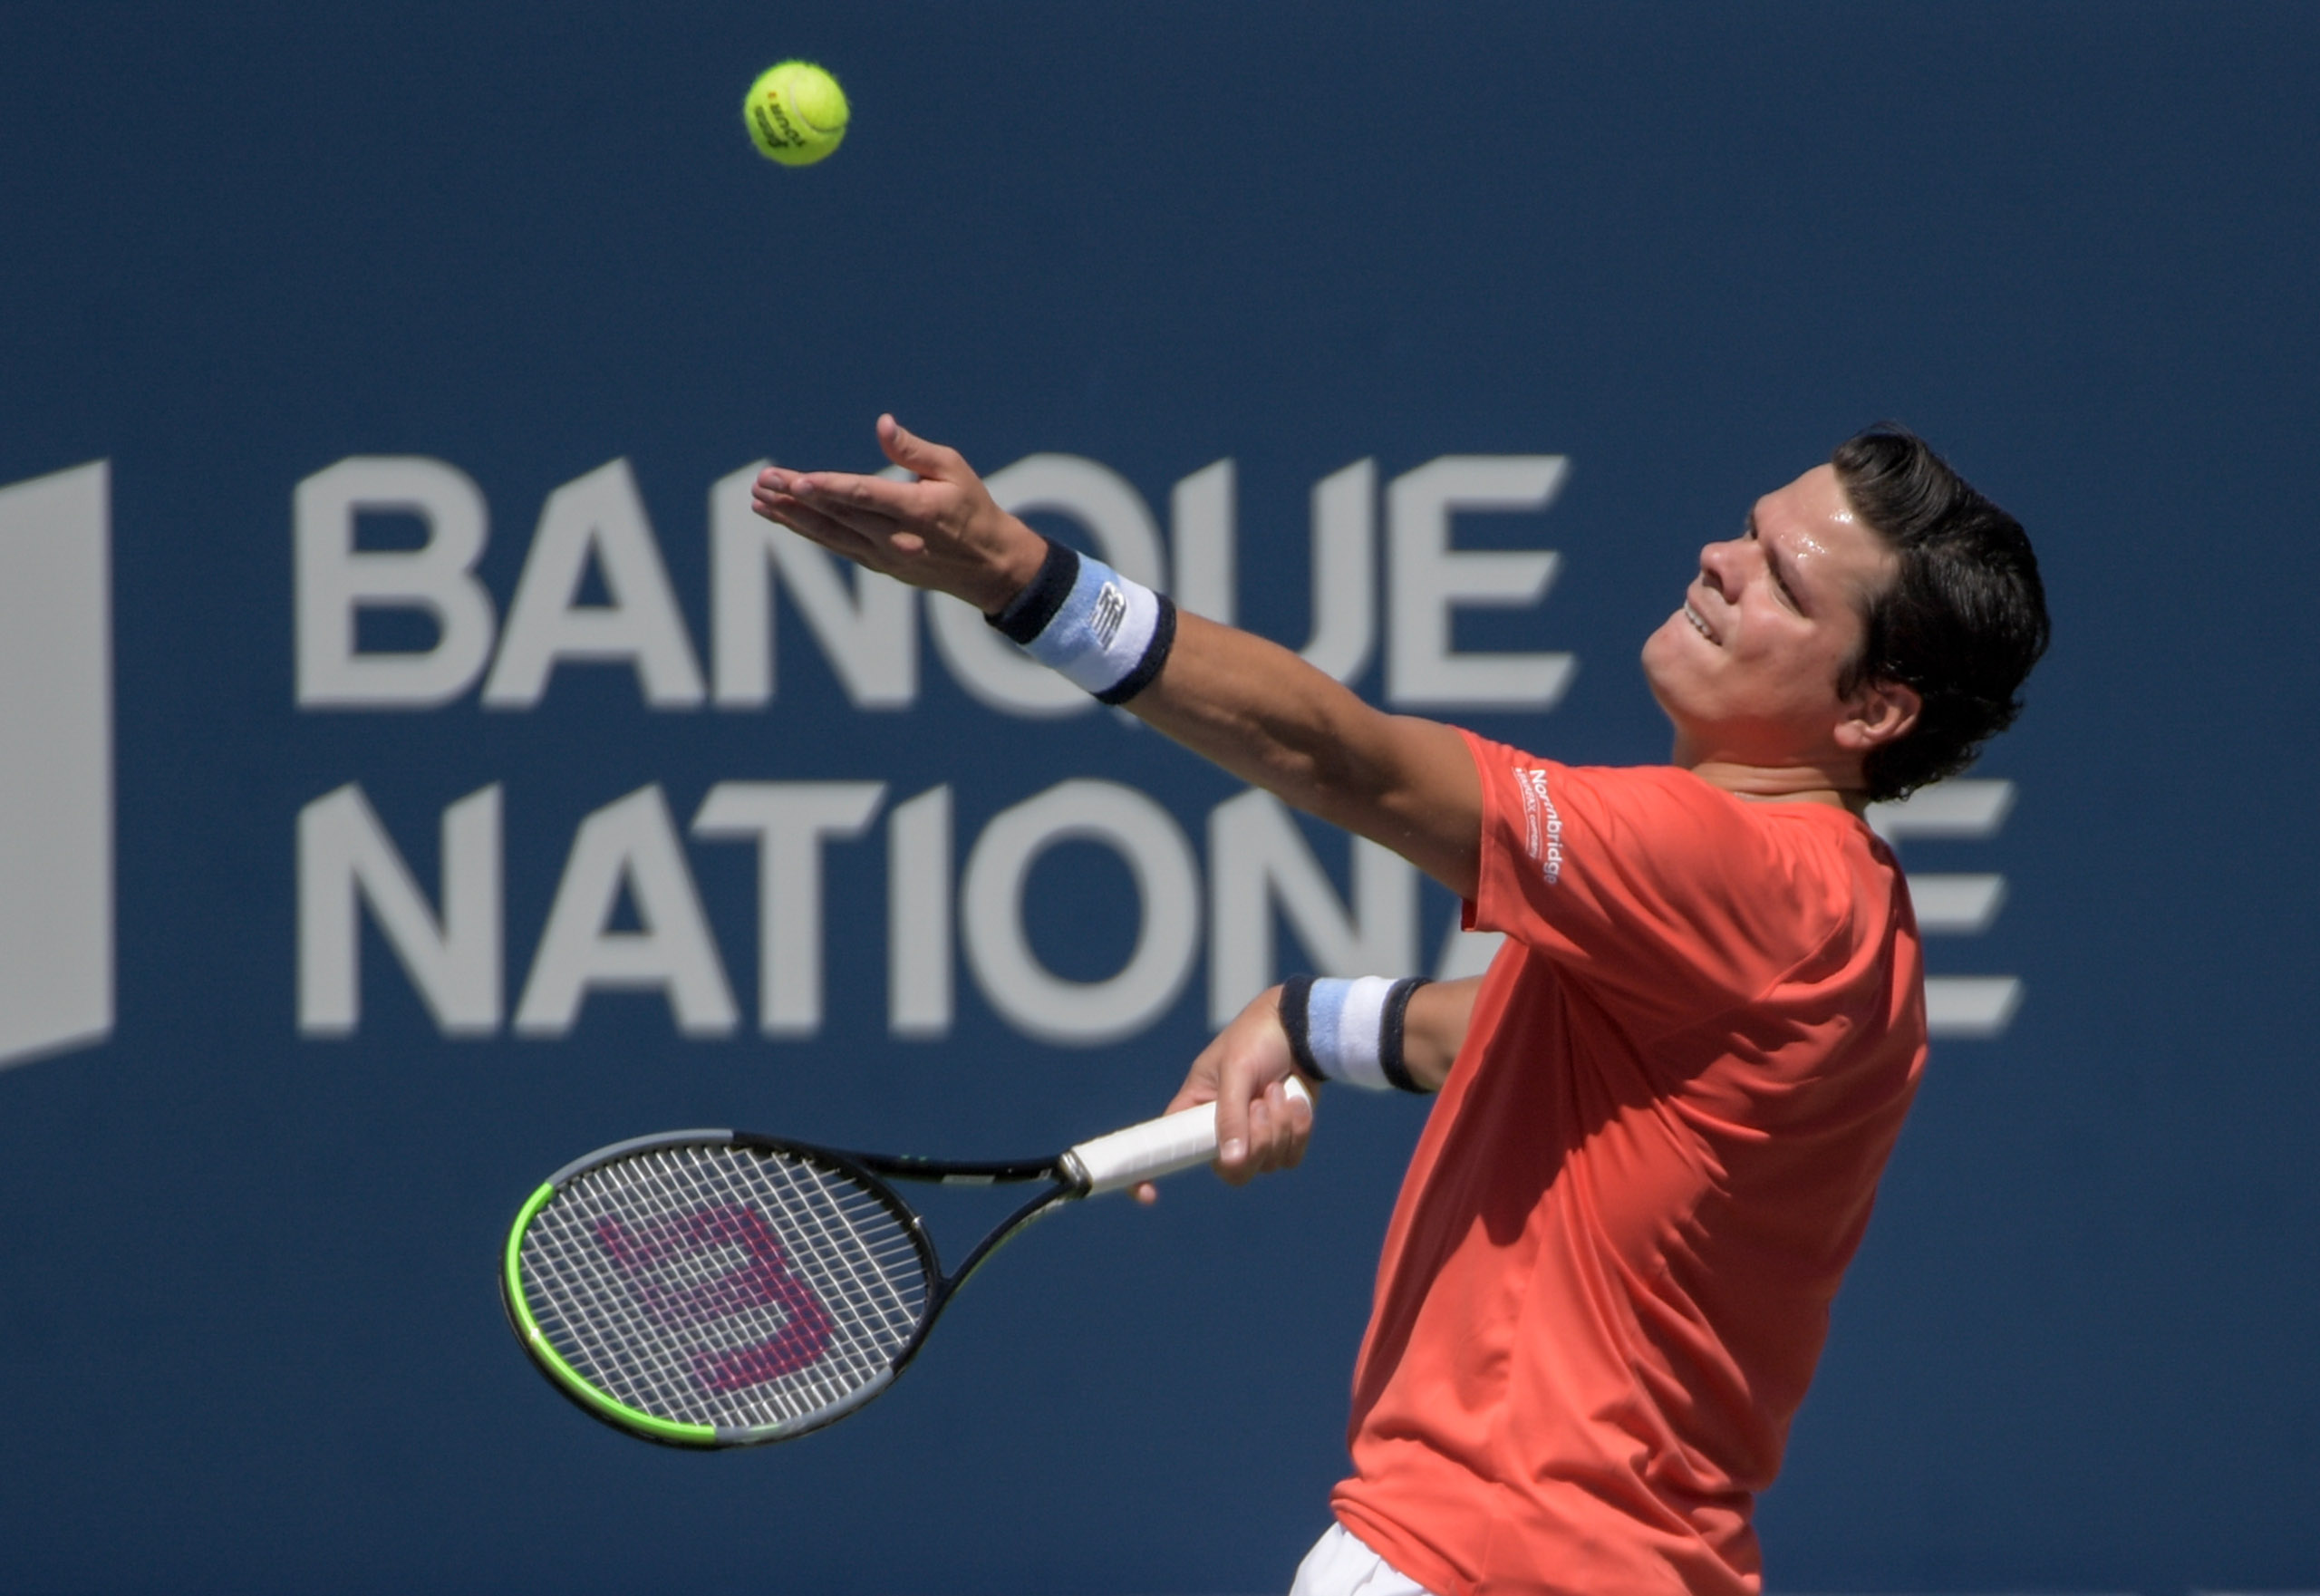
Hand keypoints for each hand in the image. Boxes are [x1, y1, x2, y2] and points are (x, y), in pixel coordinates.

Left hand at [749, 415, 1048, 612]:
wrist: (989, 567)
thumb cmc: (973, 508)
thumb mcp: (954, 470)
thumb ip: (915, 450)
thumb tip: (883, 424)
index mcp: (919, 511)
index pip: (864, 497)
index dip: (827, 489)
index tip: (796, 479)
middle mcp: (898, 538)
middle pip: (837, 515)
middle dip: (795, 498)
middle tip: (762, 482)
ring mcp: (885, 557)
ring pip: (830, 536)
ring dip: (792, 518)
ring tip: (759, 502)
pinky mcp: (879, 566)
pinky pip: (837, 546)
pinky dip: (809, 532)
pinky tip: (786, 518)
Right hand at [1133, 986, 1315, 1204]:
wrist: (1301, 1030)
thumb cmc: (1256, 1039)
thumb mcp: (1236, 1070)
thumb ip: (1231, 1115)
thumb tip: (1230, 1161)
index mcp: (1193, 1110)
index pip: (1163, 1149)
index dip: (1147, 1175)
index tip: (1148, 1196)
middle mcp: (1220, 1130)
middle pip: (1231, 1172)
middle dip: (1254, 1142)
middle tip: (1261, 1105)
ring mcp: (1253, 1137)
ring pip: (1266, 1164)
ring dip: (1279, 1127)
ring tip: (1278, 1090)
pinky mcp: (1283, 1137)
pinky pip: (1290, 1157)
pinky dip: (1298, 1129)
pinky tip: (1296, 1101)